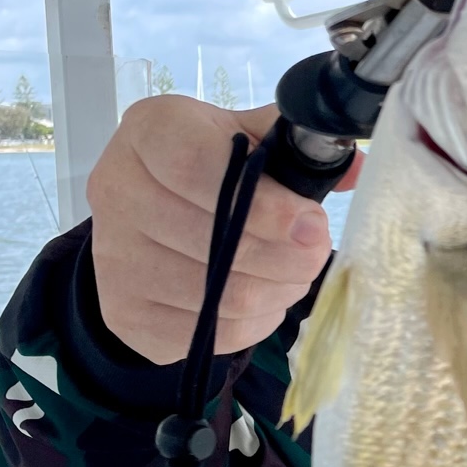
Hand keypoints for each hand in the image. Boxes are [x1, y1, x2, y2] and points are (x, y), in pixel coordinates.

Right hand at [87, 96, 360, 364]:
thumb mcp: (247, 139)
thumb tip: (353, 168)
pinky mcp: (124, 313)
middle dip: (286, 257)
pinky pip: (208, 334)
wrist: (147, 220)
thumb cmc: (210, 171)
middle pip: (214, 241)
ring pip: (219, 296)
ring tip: (292, 275)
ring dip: (276, 292)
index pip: (195, 166)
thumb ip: (294, 147)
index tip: (314, 224)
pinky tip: (260, 299)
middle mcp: (116, 190)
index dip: (264, 204)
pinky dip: (251, 324)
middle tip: (316, 254)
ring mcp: (114, 258)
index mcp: (149, 133)